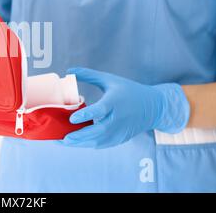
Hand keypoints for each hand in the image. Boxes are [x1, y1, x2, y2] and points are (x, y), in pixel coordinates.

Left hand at [63, 68, 189, 148]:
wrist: (153, 107)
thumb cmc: (128, 90)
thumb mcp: (109, 79)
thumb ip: (89, 75)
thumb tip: (69, 70)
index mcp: (115, 101)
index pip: (100, 110)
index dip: (85, 115)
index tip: (71, 118)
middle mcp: (119, 118)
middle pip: (98, 131)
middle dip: (79, 136)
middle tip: (63, 138)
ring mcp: (120, 131)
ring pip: (99, 141)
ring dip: (81, 143)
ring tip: (64, 142)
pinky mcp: (120, 139)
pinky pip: (103, 144)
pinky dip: (89, 144)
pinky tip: (76, 143)